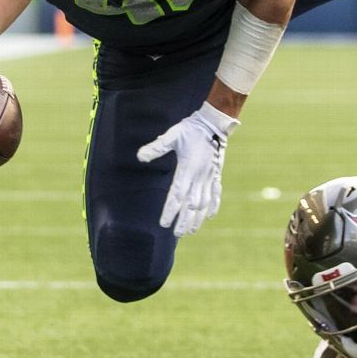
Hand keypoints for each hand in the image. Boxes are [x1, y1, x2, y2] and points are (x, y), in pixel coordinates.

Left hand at [137, 102, 239, 236]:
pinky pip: (216, 193)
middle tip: (178, 234)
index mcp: (187, 170)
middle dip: (184, 221)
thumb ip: (156, 147)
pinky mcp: (216, 174)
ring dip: (197, 218)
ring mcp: (209, 177)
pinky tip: (210, 216)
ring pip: (204, 203)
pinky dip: (214, 206)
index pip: (177, 196)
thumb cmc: (191, 130)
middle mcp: (199, 177)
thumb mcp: (172, 136)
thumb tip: (140, 157)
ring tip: (191, 230)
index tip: (164, 223)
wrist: (214, 123)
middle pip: (191, 205)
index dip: (170, 211)